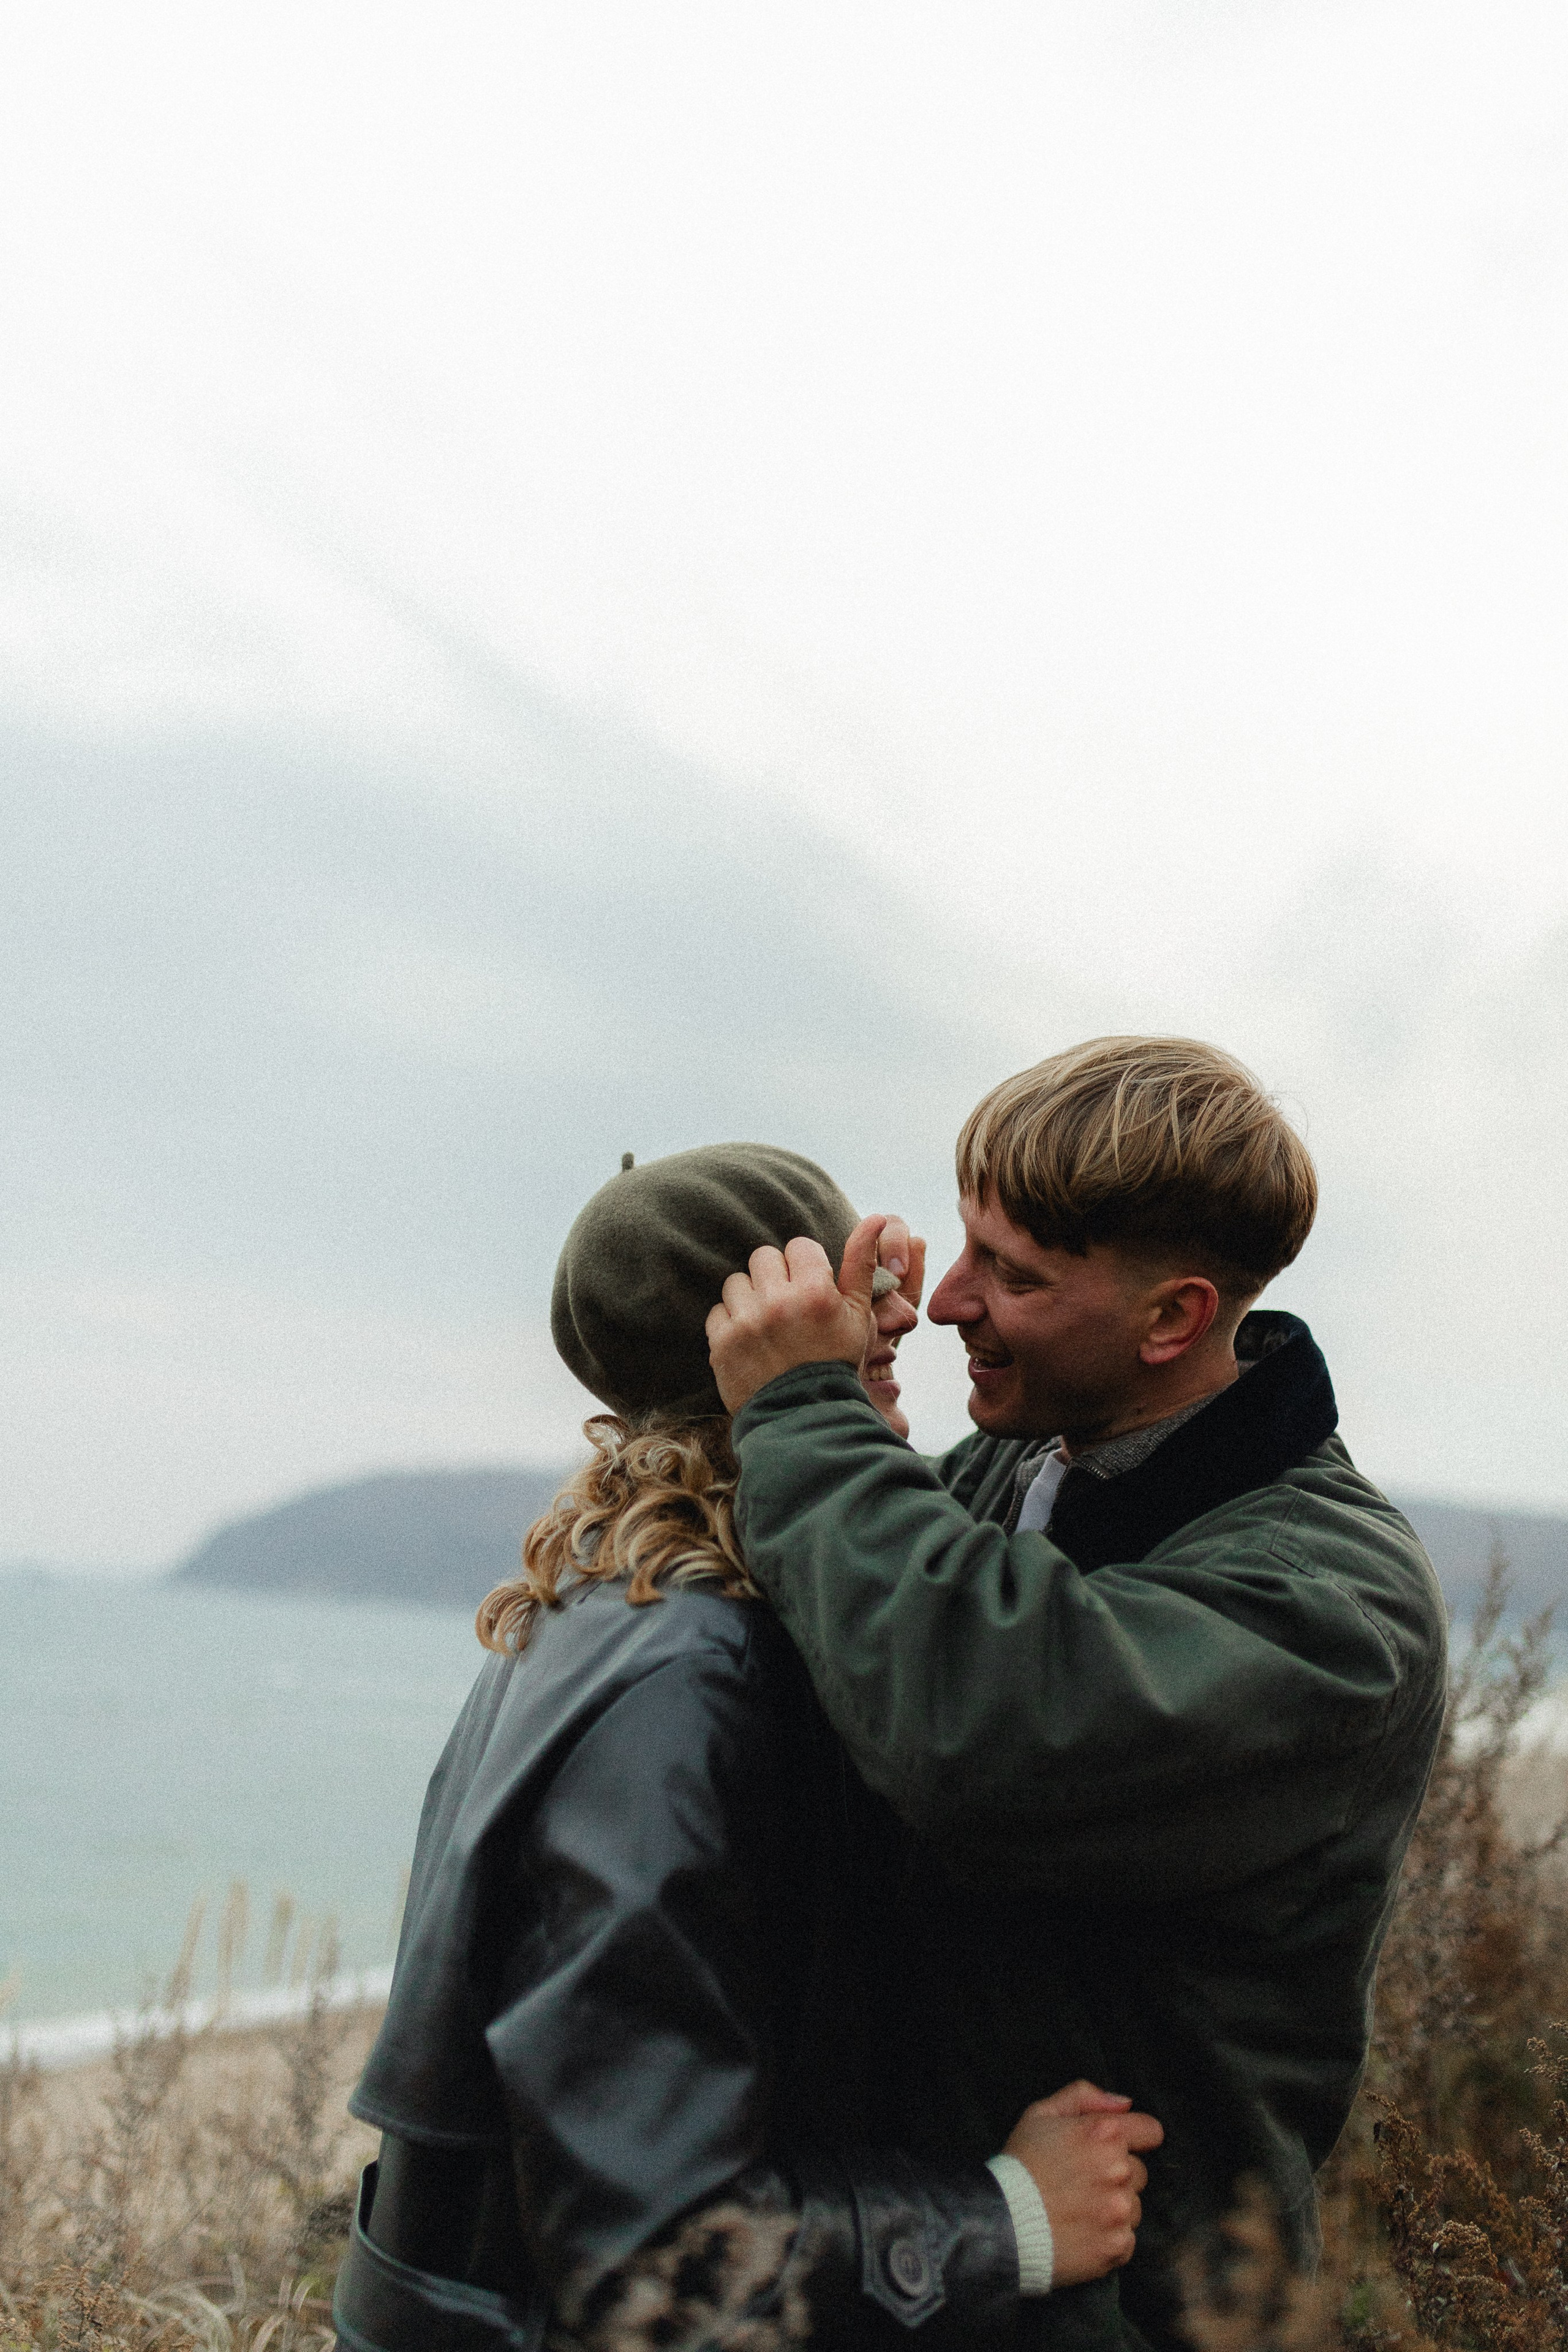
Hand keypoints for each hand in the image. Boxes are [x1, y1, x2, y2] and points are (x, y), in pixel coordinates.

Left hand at [708, 1213, 893, 1413]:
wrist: (805, 1418)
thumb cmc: (836, 1361)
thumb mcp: (858, 1314)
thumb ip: (862, 1263)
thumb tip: (876, 1217)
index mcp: (815, 1292)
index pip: (799, 1246)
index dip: (805, 1268)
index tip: (810, 1292)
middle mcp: (778, 1302)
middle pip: (763, 1257)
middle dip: (775, 1278)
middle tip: (787, 1307)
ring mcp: (747, 1323)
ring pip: (737, 1281)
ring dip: (750, 1298)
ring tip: (767, 1324)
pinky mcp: (721, 1343)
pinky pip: (718, 1311)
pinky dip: (730, 1323)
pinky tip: (750, 1341)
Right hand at [1002, 2082, 1163, 2286]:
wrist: (1002, 2222)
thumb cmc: (1021, 2165)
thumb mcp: (1041, 2114)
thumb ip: (1084, 2096)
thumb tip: (1125, 2103)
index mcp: (1105, 2134)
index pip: (1150, 2131)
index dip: (1136, 2137)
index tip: (1120, 2147)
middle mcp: (1119, 2171)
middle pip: (1139, 2172)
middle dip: (1116, 2175)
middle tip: (1082, 2183)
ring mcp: (1119, 2211)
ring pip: (1133, 2206)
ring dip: (1114, 2207)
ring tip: (1078, 2210)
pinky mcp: (1117, 2246)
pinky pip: (1126, 2240)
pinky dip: (1108, 2238)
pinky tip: (1081, 2233)